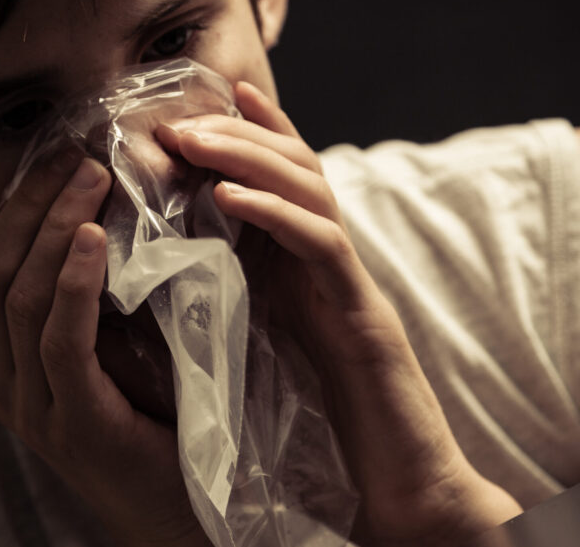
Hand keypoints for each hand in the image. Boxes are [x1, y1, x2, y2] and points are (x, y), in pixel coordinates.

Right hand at [0, 154, 207, 546]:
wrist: (172, 507)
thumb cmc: (141, 416)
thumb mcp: (94, 349)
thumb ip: (76, 297)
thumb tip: (92, 211)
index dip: (2, 210)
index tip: (53, 164)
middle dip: (28, 204)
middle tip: (78, 156)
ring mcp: (28, 405)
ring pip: (15, 296)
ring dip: (53, 227)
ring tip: (93, 179)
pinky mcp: (74, 422)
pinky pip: (58, 340)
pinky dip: (72, 283)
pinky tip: (93, 239)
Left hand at [156, 82, 521, 545]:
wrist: (398, 482)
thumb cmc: (331, 422)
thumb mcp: (275, 344)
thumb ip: (247, 296)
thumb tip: (183, 266)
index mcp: (312, 268)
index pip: (289, 180)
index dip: (257, 132)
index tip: (211, 98)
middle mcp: (337, 264)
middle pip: (300, 170)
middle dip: (239, 135)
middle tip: (180, 121)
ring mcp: (353, 285)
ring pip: (315, 193)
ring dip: (251, 159)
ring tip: (194, 143)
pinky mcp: (364, 316)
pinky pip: (323, 248)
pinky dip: (276, 214)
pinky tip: (229, 198)